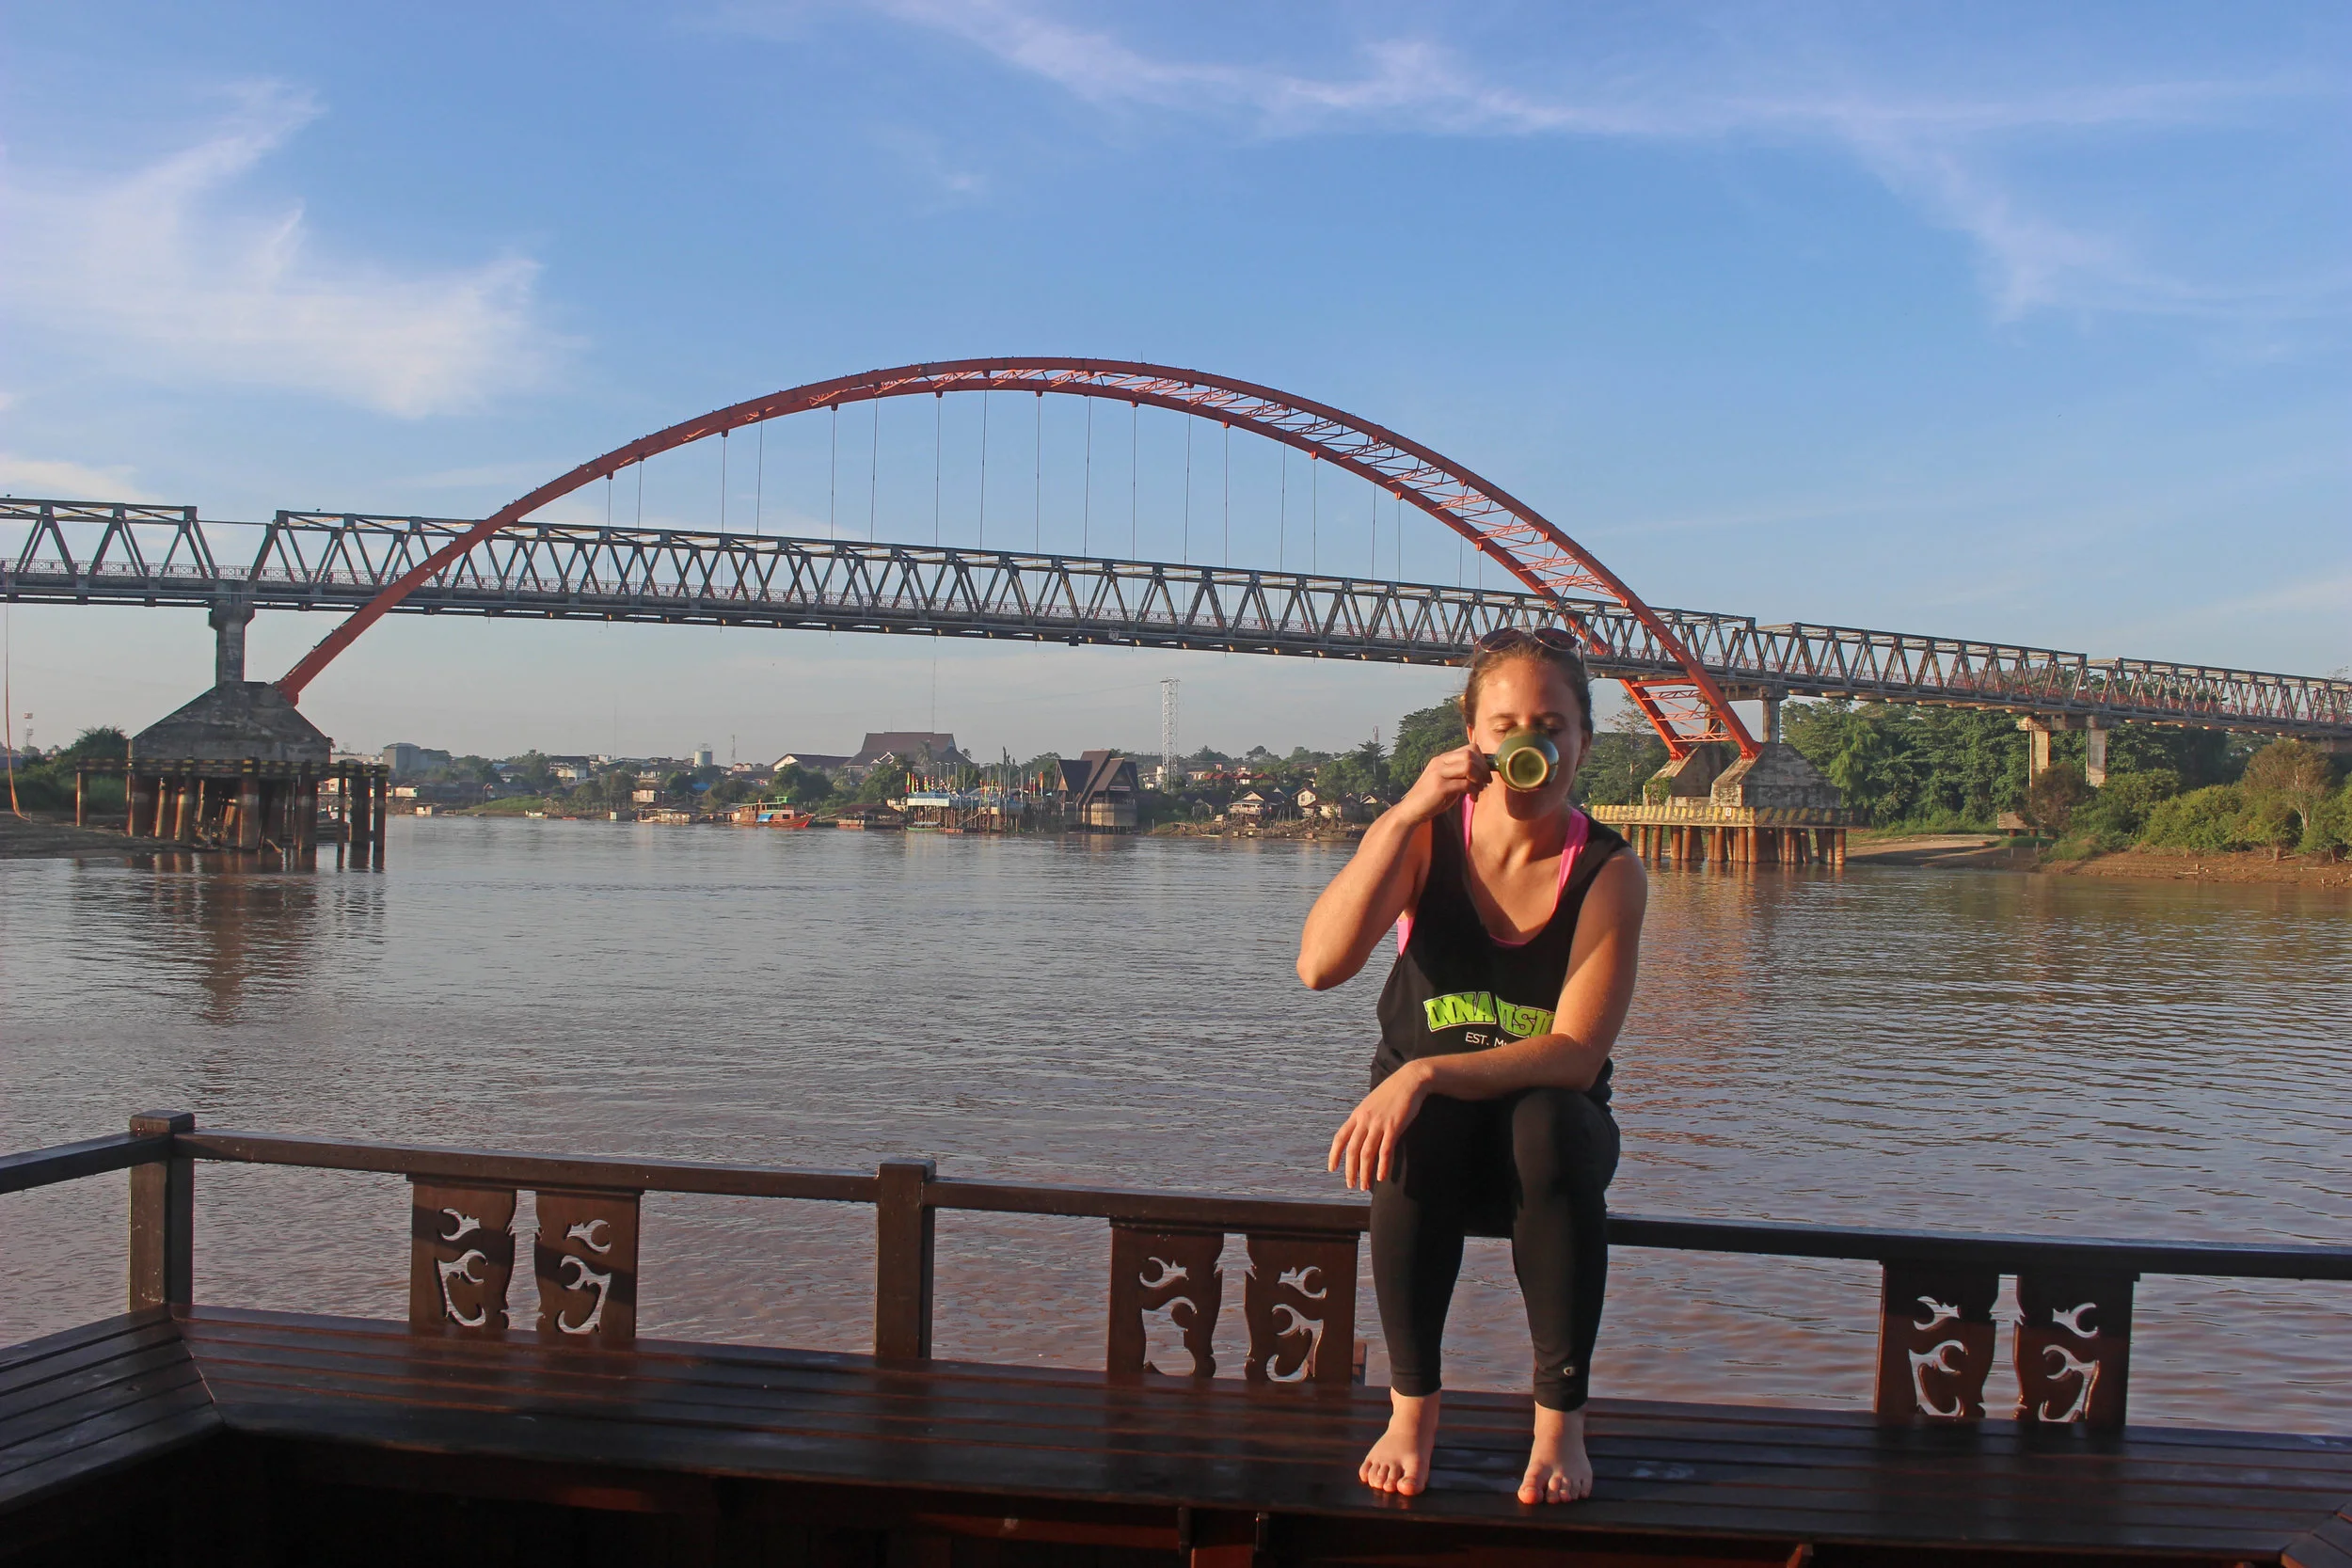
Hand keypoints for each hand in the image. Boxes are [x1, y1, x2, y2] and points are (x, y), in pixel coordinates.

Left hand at [1328, 1063, 1431, 1190]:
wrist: (1409, 1081)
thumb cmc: (1391, 1093)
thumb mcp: (1371, 1104)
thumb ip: (1363, 1118)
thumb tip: (1359, 1134)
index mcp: (1357, 1115)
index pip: (1340, 1138)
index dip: (1334, 1154)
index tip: (1331, 1168)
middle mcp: (1365, 1120)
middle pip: (1353, 1150)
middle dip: (1350, 1170)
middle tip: (1351, 1185)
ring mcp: (1379, 1124)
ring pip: (1367, 1153)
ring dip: (1365, 1172)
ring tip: (1365, 1186)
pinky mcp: (1394, 1127)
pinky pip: (1385, 1151)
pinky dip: (1382, 1166)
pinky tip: (1382, 1176)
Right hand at [1396, 744, 1489, 825]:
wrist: (1411, 810)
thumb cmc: (1431, 798)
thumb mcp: (1446, 781)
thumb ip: (1459, 774)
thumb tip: (1482, 773)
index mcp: (1442, 759)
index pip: (1469, 748)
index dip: (1482, 759)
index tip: (1486, 773)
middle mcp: (1440, 762)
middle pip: (1470, 754)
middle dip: (1483, 768)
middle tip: (1487, 781)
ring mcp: (1439, 773)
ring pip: (1468, 766)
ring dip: (1479, 779)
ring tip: (1480, 789)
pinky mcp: (1440, 787)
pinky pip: (1464, 783)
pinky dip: (1473, 790)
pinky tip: (1473, 797)